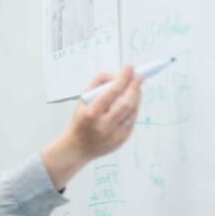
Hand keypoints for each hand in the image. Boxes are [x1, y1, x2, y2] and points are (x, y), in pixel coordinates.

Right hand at [41, 66, 142, 189]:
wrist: (77, 147)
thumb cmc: (80, 120)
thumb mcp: (82, 100)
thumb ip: (97, 84)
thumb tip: (117, 76)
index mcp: (91, 113)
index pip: (112, 92)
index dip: (123, 78)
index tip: (129, 68)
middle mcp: (104, 125)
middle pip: (127, 103)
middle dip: (135, 87)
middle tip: (139, 77)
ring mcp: (114, 134)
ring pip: (133, 111)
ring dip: (136, 97)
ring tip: (135, 88)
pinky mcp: (122, 139)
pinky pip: (132, 120)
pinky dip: (133, 109)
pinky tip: (131, 102)